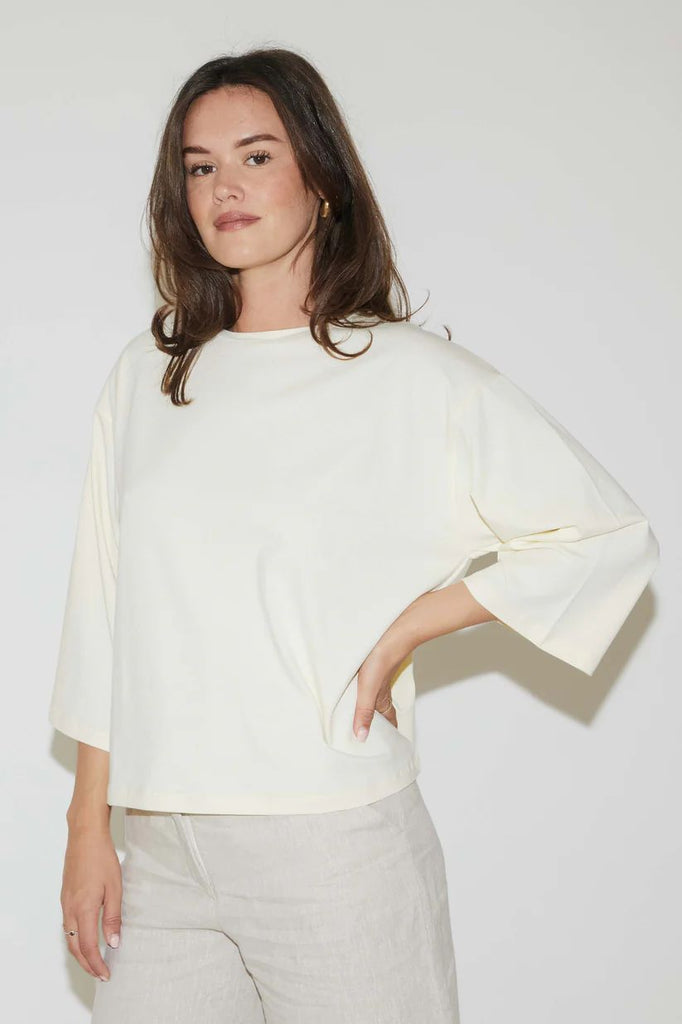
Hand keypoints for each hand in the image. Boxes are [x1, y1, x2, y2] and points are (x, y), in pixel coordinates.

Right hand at [60, 824, 121, 981]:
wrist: (85, 836)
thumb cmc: (102, 858)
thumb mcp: (115, 888)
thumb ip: (113, 918)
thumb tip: (113, 943)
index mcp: (83, 909)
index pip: (87, 947)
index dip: (96, 964)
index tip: (106, 974)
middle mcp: (70, 909)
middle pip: (74, 947)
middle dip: (87, 964)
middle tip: (101, 974)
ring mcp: (65, 903)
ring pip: (69, 938)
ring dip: (80, 953)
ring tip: (95, 961)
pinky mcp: (65, 897)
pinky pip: (68, 925)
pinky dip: (76, 939)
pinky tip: (85, 938)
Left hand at [353, 637, 413, 741]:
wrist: (388, 634)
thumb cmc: (380, 661)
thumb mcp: (367, 691)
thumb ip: (363, 713)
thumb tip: (361, 738)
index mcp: (381, 701)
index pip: (388, 723)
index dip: (388, 736)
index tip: (386, 749)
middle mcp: (380, 693)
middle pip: (380, 713)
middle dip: (375, 725)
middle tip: (366, 738)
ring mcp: (375, 680)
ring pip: (373, 699)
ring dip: (366, 709)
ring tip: (355, 719)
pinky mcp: (369, 668)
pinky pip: (366, 685)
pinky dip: (360, 693)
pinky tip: (351, 691)